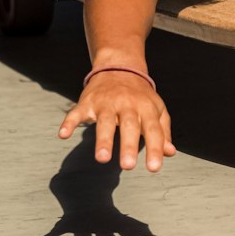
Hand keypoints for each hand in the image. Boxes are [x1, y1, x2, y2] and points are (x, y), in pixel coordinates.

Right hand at [58, 71, 174, 172]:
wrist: (119, 67)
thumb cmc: (140, 96)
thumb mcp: (156, 109)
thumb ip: (163, 132)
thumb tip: (170, 152)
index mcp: (146, 107)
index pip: (152, 129)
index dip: (154, 148)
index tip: (154, 168)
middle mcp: (126, 104)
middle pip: (129, 125)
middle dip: (128, 145)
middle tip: (128, 166)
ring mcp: (105, 102)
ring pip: (104, 121)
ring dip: (103, 139)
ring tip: (102, 159)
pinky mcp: (87, 102)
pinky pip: (76, 112)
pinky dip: (69, 122)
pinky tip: (63, 134)